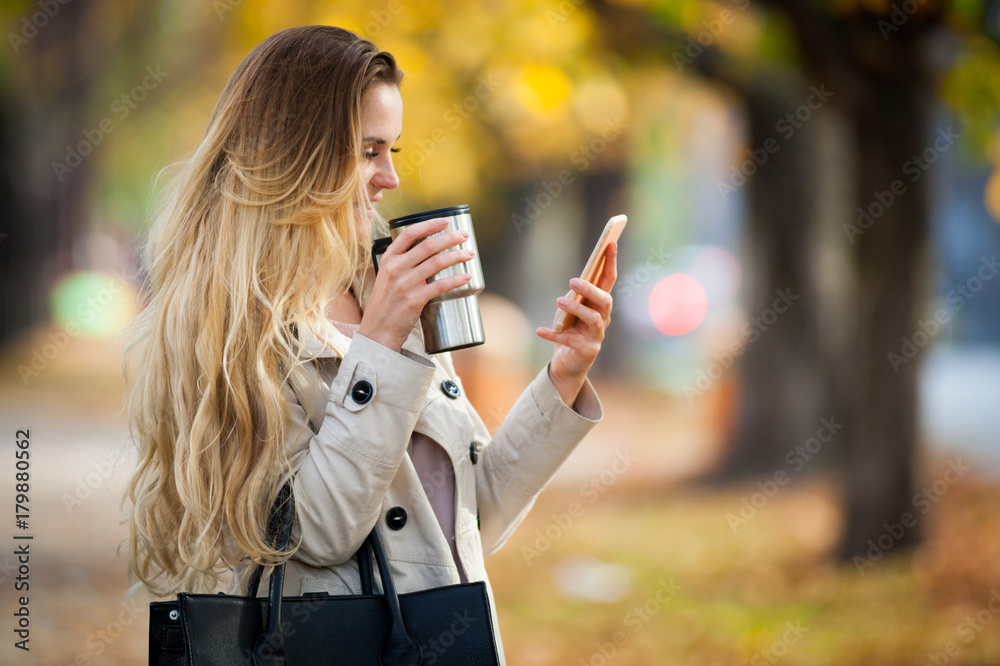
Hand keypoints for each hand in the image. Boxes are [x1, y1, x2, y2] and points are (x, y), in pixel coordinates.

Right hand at [358, 218, 474, 351]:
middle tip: (464, 235)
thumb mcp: (387, 277)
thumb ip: (402, 263)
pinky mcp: (415, 299)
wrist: (378, 329)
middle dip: (450, 238)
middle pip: (428, 245)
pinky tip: (466, 277)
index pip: (409, 233)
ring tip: (469, 254)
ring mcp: (405, 283)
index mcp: (388, 259)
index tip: (446, 221)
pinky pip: (441, 285)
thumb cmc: (386, 303)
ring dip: (457, 256)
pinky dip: (456, 280)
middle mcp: (396, 268)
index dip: (429, 224)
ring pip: (437, 262)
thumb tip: (428, 251)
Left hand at [536, 241, 616, 404]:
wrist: (568, 364)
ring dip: (576, 309)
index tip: (610, 243)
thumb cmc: (570, 331)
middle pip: (604, 300)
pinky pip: (568, 341)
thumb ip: (575, 296)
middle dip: (591, 289)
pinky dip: (553, 335)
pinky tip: (539, 331)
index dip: (610, 262)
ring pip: (593, 319)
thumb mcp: (571, 309)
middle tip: (573, 281)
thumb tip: (575, 284)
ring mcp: (596, 336)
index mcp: (600, 305)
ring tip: (559, 301)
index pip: (608, 280)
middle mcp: (603, 319)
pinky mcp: (586, 351)